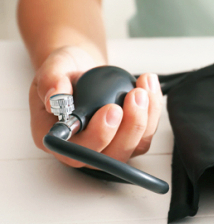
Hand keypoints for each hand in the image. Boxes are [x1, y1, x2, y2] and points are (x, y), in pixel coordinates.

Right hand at [29, 46, 162, 166]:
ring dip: (146, 118)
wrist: (81, 70)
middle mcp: (84, 149)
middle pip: (114, 155)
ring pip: (136, 146)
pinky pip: (147, 134)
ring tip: (144, 87)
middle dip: (131, 126)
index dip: (99, 135)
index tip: (113, 109)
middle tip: (135, 96)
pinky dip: (153, 112)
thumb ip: (51, 81)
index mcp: (58, 138)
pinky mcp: (130, 140)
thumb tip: (56, 97)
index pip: (78, 150)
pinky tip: (150, 88)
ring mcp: (109, 147)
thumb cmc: (64, 73)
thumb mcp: (52, 68)